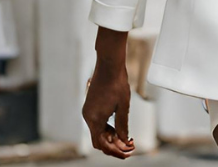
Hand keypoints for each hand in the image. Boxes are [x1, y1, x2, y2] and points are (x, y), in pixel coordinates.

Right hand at [82, 31, 134, 158]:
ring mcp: (88, 111)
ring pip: (98, 132)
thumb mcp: (123, 106)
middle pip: (98, 140)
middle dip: (113, 146)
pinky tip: (118, 128)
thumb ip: (123, 125)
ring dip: (110, 138)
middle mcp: (88, 116)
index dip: (115, 151)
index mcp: (95, 119)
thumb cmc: (117, 83)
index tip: (128, 152)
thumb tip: (124, 141)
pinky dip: (107, 129)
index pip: (102, 144)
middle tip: (128, 147)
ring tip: (126, 138)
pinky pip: (97, 123)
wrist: (109, 65)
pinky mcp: (91, 106)